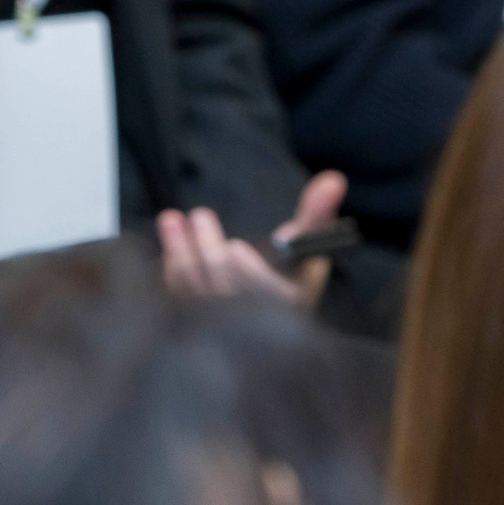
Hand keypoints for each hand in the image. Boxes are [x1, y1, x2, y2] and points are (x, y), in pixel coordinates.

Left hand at [157, 171, 344, 306]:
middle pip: (224, 288)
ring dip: (180, 251)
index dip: (251, 275)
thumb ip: (318, 213)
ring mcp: (219, 325)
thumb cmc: (291, 271)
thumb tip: (333, 179)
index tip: (236, 247)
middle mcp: (253, 322)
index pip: (268, 297)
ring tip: (171, 218)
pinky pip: (175, 296)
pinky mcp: (192, 321)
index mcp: (288, 307)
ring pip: (194, 290)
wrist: (261, 310)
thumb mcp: (309, 245)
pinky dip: (170, 268)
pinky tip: (170, 245)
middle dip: (208, 249)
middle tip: (201, 214)